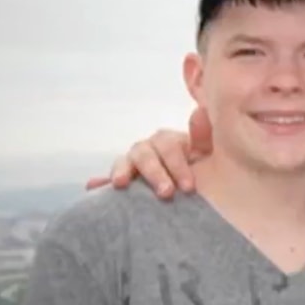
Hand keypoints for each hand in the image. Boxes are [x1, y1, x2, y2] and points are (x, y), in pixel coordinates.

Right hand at [84, 107, 213, 198]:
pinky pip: (108, 180)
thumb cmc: (206, 172)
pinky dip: (100, 183)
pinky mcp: (124, 181)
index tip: (188, 187)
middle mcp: (150, 150)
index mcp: (171, 142)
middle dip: (155, 173)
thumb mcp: (212, 155)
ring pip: (125, 162)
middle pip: (145, 154)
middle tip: (166, 194)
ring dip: (122, 171)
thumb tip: (200, 110)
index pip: (169, 146)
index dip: (177, 165)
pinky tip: (92, 187)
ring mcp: (134, 165)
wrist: (199, 190)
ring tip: (121, 184)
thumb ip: (206, 135)